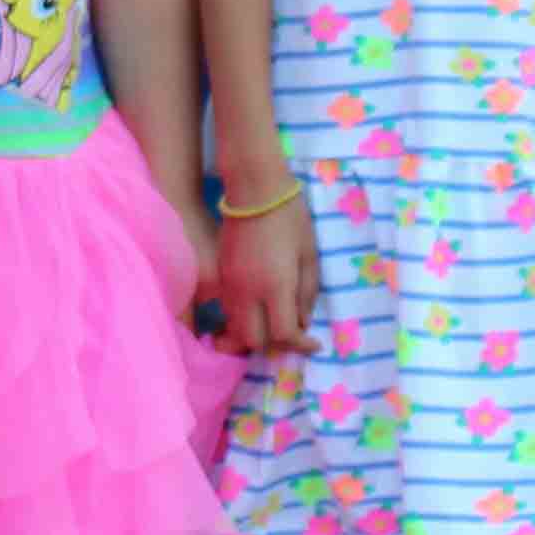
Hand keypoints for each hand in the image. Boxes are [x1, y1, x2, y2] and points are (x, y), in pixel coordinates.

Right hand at [218, 187, 315, 357]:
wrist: (254, 189)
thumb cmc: (290, 217)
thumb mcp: (309, 255)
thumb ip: (307, 293)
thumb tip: (303, 323)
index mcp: (275, 285)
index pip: (283, 334)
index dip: (300, 345)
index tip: (314, 343)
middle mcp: (247, 291)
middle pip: (253, 340)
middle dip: (274, 345)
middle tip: (292, 335)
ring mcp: (229, 284)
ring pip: (235, 329)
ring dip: (255, 335)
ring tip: (274, 325)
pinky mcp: (220, 275)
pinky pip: (228, 312)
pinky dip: (243, 321)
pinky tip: (259, 310)